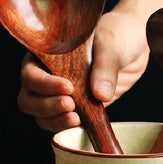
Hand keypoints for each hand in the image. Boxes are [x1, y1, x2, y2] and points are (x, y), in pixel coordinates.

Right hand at [17, 10, 149, 131]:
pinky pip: (60, 124)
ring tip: (76, 118)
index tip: (68, 87)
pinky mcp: (74, 110)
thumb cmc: (116, 35)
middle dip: (46, 107)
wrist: (134, 47)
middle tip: (70, 105)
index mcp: (44, 54)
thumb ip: (105, 66)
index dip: (44, 84)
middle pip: (28, 99)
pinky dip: (67, 128)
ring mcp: (58, 95)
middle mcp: (46, 75)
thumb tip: (100, 95)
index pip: (30, 74)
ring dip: (55, 121)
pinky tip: (81, 124)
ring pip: (40, 116)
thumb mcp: (111, 44)